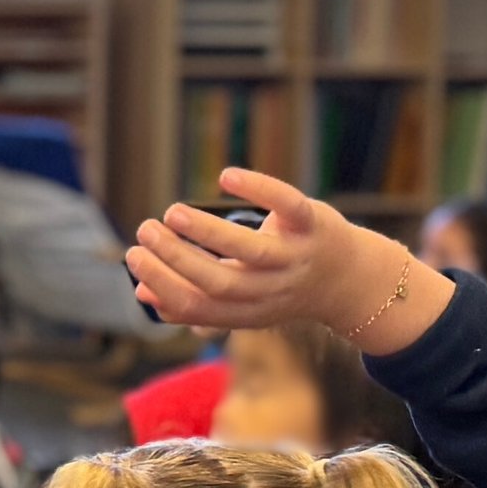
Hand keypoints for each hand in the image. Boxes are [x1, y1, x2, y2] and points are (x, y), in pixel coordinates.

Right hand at [126, 167, 453, 356]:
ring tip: (172, 213)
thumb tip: (141, 291)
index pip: (196, 305)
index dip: (161, 284)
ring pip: (249, 251)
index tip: (134, 257)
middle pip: (218, 281)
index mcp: (246, 311)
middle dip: (176, 258)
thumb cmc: (281, 285)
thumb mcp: (241, 301)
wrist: (352, 280)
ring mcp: (296, 258)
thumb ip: (194, 298)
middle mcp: (272, 290)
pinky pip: (287, 206)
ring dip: (206, 232)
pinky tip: (226, 176)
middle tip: (145, 230)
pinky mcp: (314, 224)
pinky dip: (258, 189)